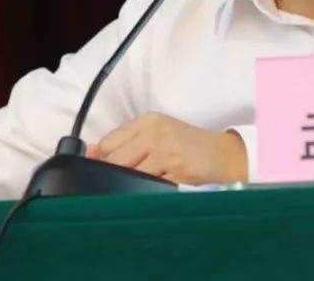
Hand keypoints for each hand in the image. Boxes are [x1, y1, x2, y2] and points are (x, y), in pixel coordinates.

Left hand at [86, 112, 247, 184]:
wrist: (224, 154)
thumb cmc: (188, 144)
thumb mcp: (157, 132)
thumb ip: (126, 141)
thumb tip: (90, 152)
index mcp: (148, 122)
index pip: (109, 142)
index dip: (101, 159)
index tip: (104, 168)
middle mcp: (156, 134)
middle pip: (116, 160)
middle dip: (114, 174)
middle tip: (122, 180)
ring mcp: (168, 154)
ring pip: (131, 176)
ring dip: (130, 185)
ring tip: (140, 185)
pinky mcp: (178, 173)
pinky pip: (151, 188)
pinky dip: (147, 192)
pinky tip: (152, 190)